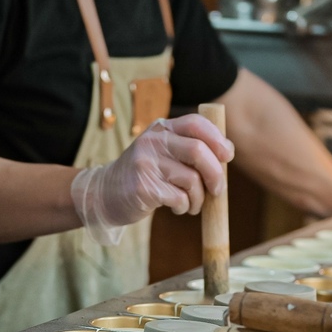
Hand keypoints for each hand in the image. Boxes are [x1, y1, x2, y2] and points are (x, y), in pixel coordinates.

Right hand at [71, 115, 234, 244]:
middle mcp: (152, 141)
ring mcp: (146, 163)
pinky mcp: (143, 187)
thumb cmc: (144, 175)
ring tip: (192, 205)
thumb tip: (225, 154)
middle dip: (216, 174)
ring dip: (199, 198)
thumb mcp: (162, 152)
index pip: (196, 124)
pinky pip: (179, 198)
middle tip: (218, 190)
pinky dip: (185, 207)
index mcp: (161, 128)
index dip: (218, 140)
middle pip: (198, 151)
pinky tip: (177, 207)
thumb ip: (187, 148)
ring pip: (191, 180)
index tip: (227, 157)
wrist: (104, 194)